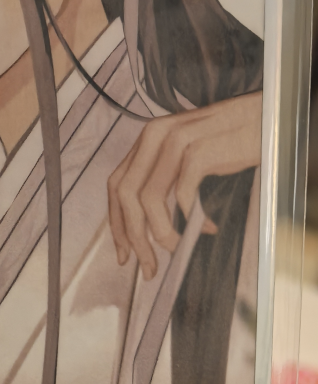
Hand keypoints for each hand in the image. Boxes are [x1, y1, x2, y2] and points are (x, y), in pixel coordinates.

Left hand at [107, 92, 261, 279]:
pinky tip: (209, 227)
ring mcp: (175, 141)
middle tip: (148, 267)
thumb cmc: (230, 140)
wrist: (268, 117)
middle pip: (126, 197)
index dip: (117, 224)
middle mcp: (154, 136)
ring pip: (149, 200)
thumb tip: (148, 226)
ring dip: (160, 234)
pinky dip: (193, 219)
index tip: (125, 253)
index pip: (116, 186)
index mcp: (147, 138)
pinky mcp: (199, 150)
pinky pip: (183, 196)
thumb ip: (163, 177)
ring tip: (176, 249)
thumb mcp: (186, 153)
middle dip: (134, 238)